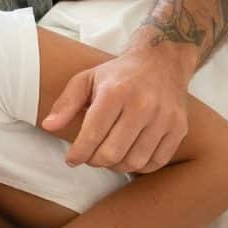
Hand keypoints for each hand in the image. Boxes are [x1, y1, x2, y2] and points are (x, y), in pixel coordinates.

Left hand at [41, 50, 188, 173]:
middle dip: (94, 161)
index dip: (78, 153)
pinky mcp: (178, 128)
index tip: (71, 159)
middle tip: (89, 156)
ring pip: (134, 162)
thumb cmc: (119, 74)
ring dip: (116, 166)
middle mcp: (143, 105)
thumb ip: (66, 103)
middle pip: (112, 153)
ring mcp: (164, 118)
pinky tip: (129, 156)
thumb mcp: (87, 79)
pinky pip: (156, 162)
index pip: (92, 134)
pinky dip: (139, 166)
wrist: (162, 61)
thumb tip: (48, 126)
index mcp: (116, 92)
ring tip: (108, 155)